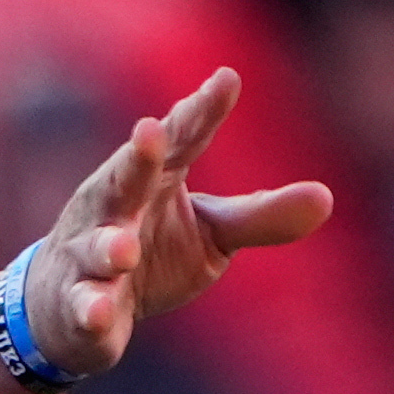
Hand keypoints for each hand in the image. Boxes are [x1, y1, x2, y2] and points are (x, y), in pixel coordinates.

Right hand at [14, 69, 330, 385]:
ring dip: (110, 246)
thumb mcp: (211, 232)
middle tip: (150, 131)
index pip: (182, 140)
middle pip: (125, 178)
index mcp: (156, 179)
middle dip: (137, 157)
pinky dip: (90, 310)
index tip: (227, 80)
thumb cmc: (149, 254)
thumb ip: (260, 215)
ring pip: (99, 247)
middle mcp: (116, 208)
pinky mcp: (78, 303)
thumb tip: (326, 199)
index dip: (201, 111)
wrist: (67, 309)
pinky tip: (99, 314)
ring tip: (124, 248)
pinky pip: (84, 306)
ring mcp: (90, 255)